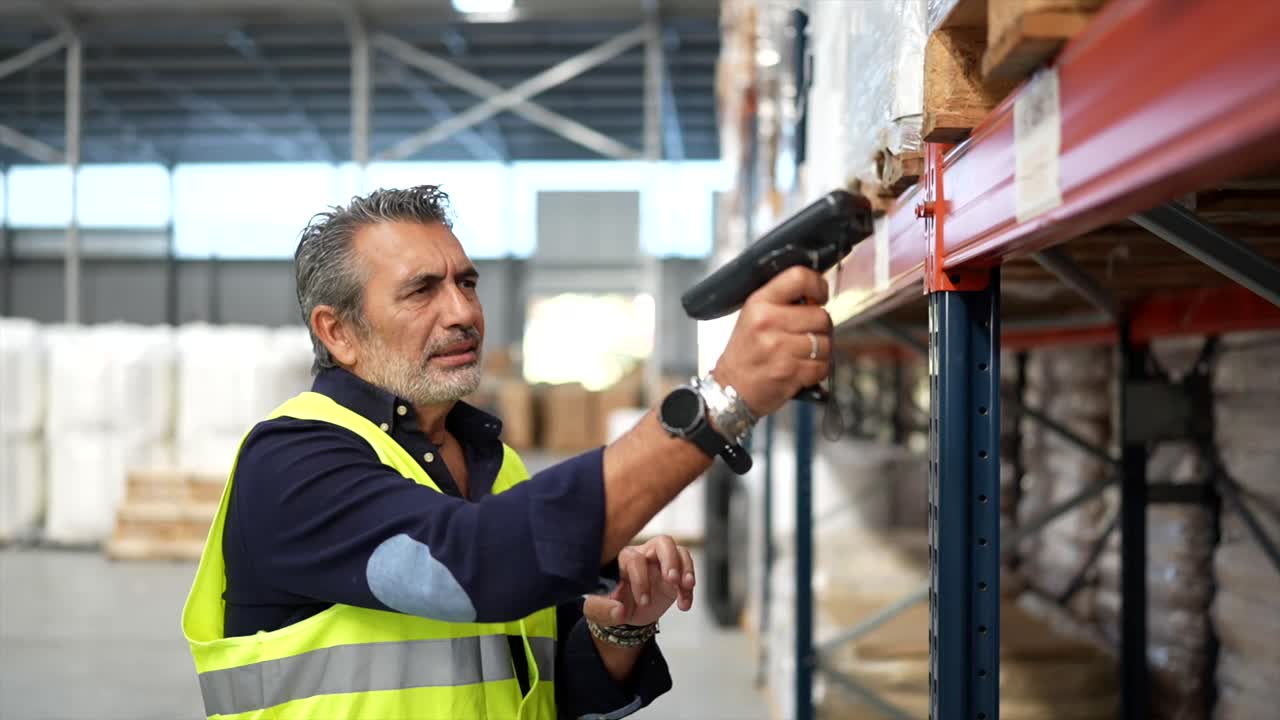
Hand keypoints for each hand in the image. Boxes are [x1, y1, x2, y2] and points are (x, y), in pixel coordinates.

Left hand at [584, 535, 695, 627]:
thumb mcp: (598, 610)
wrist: (625, 613)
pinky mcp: (674, 572)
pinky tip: (684, 604)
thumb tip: (619, 611)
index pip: (635, 560)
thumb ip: (603, 610)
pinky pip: (687, 569)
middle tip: (672, 580)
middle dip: (670, 561)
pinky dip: (689, 588)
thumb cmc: (610, 604)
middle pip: (662, 542)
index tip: (644, 601)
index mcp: (622, 560)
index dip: (641, 580)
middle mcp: (643, 555)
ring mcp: (660, 562)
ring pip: (678, 550)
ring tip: (686, 586)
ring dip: (685, 568)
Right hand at [711, 266, 832, 416]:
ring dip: (820, 350)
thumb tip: (817, 297)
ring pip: (825, 342)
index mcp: (759, 303)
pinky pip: (822, 366)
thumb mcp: (753, 316)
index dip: (818, 285)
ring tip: (802, 354)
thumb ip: (782, 302)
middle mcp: (768, 322)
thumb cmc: (745, 352)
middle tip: (806, 334)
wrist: (730, 389)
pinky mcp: (789, 372)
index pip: (799, 277)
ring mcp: (779, 348)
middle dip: (820, 327)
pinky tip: (801, 369)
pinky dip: (817, 370)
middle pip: (821, 315)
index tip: (819, 296)